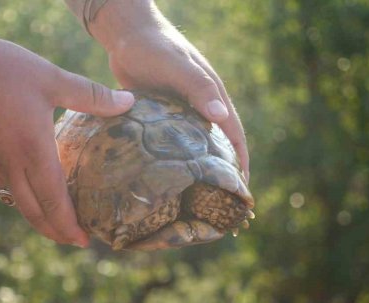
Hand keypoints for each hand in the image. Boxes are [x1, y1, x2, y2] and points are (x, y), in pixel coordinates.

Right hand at [0, 9, 134, 246]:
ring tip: (56, 216)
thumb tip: (129, 102)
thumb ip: (92, 96)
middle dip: (56, 231)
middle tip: (74, 240)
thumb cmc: (0, 68)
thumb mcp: (51, 78)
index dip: (70, 226)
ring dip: (38, 215)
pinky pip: (3, 184)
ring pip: (18, 201)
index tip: (85, 241)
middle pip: (34, 213)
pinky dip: (21, 194)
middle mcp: (10, 165)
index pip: (54, 202)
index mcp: (32, 151)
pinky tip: (30, 183)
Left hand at [89, 0, 249, 180]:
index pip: (233, 135)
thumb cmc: (154, 46)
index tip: (242, 191)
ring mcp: (180, 109)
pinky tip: (163, 176)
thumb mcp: (177, 67)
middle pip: (216, 143)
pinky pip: (170, 140)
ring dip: (196, 167)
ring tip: (193, 198)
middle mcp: (199, 105)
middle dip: (221, 172)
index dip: (240, 162)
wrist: (126, 32)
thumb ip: (197, 88)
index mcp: (212, 95)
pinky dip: (173, 157)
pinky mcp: (160, 112)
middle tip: (217, 204)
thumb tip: (220, 116)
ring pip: (193, 144)